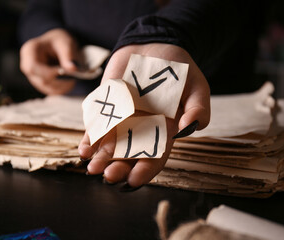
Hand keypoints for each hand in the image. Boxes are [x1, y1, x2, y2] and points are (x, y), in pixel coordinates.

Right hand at [20, 28, 79, 94]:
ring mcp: (32, 75)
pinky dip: (60, 89)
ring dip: (61, 87)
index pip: (33, 68)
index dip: (49, 73)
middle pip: (40, 80)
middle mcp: (27, 64)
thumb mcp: (65, 43)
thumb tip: (73, 69)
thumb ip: (68, 56)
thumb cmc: (60, 40)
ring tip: (73, 80)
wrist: (58, 43)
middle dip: (58, 82)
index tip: (64, 72)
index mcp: (29, 51)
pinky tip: (69, 84)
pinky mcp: (39, 82)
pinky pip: (49, 90)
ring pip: (45, 88)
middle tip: (73, 79)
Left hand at [78, 43, 209, 187]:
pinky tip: (85, 149)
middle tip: (109, 176)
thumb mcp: (197, 86)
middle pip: (130, 155)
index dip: (146, 170)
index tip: (134, 180)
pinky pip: (97, 126)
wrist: (153, 46)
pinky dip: (90, 139)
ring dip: (101, 158)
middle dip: (120, 167)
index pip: (155, 155)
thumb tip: (190, 128)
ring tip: (93, 168)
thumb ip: (198, 108)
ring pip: (111, 144)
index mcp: (164, 129)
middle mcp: (141, 128)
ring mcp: (123, 119)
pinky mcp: (108, 107)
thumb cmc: (178, 68)